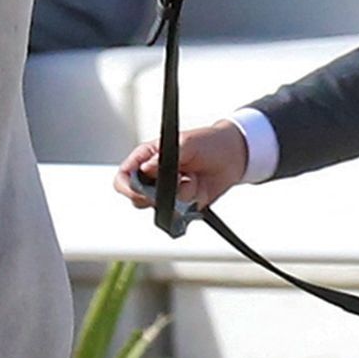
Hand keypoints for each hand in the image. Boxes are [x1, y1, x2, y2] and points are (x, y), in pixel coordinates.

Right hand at [117, 120, 253, 215]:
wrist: (234, 156)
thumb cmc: (208, 142)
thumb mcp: (187, 143)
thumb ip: (163, 157)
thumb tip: (146, 168)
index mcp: (147, 158)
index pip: (124, 176)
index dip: (128, 187)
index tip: (143, 191)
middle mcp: (153, 177)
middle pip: (138, 198)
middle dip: (157, 196)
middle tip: (177, 182)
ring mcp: (167, 193)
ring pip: (161, 208)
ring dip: (180, 196)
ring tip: (194, 180)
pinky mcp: (183, 205)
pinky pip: (180, 215)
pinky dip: (192, 204)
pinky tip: (200, 189)